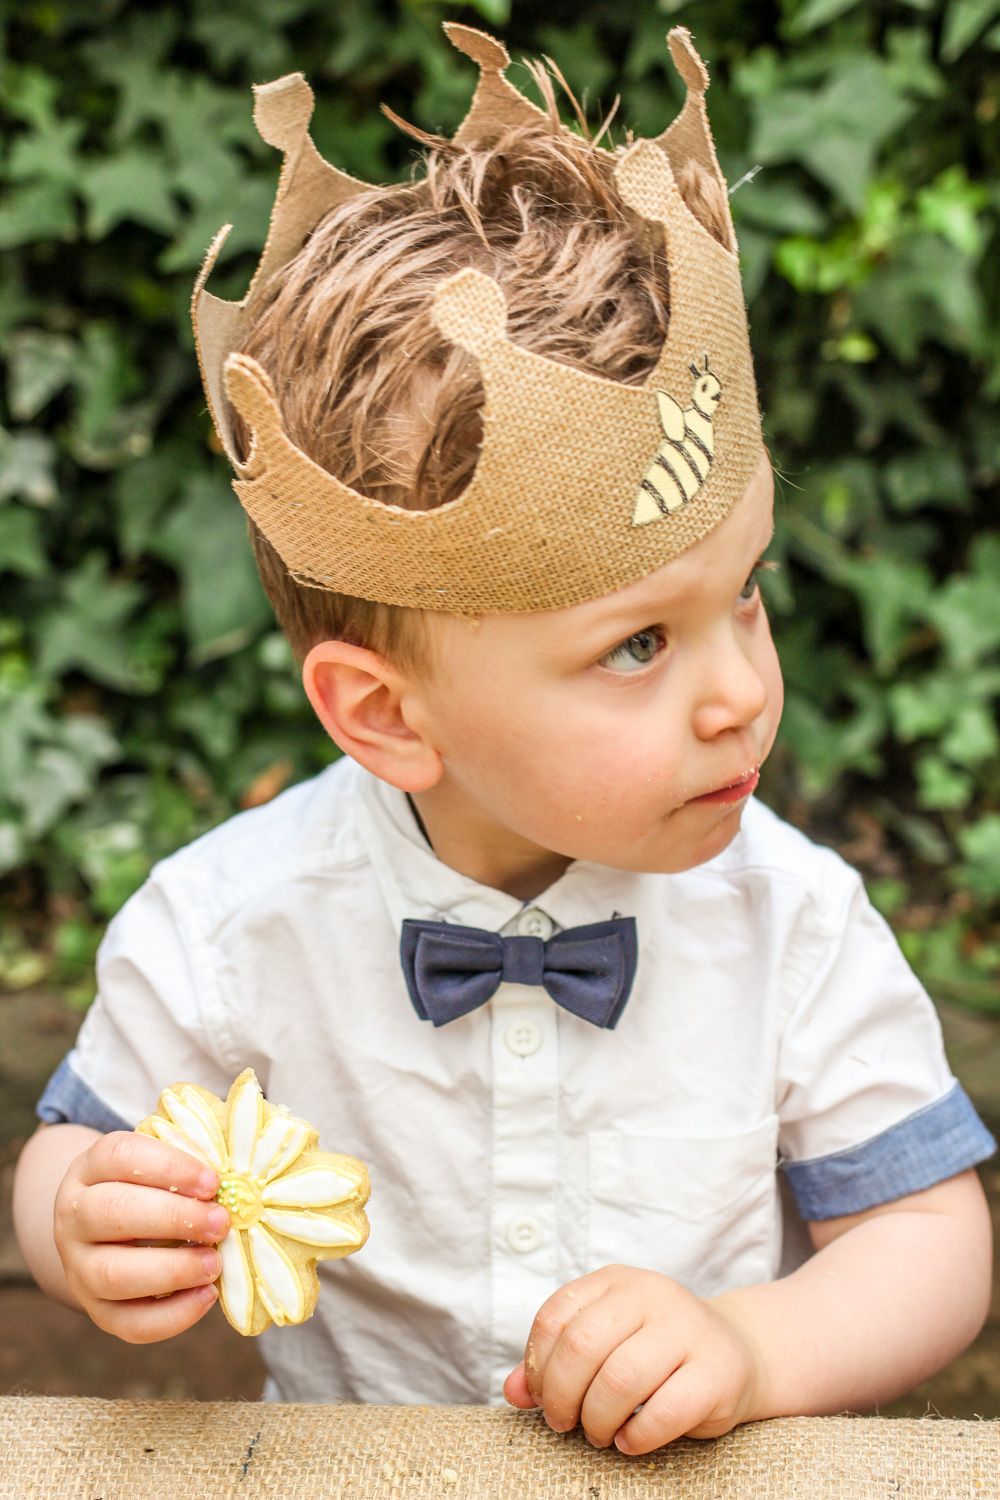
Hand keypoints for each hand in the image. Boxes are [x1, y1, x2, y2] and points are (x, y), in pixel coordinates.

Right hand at [54, 1131, 229, 1342]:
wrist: (103, 1232)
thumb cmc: (148, 1188)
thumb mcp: (158, 1165)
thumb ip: (189, 1169)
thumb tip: (239, 1184)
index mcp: (90, 1169)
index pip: (120, 1157)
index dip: (169, 1167)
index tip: (213, 1181)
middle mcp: (74, 1217)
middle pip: (113, 1213)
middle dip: (174, 1218)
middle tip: (221, 1223)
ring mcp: (79, 1267)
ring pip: (113, 1274)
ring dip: (172, 1270)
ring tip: (215, 1263)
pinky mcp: (96, 1310)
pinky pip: (128, 1324)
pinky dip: (172, 1315)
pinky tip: (207, 1296)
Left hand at [503, 1264, 764, 1454]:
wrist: (736, 1353)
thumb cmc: (656, 1352)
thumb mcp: (605, 1343)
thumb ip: (555, 1363)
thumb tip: (512, 1392)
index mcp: (617, 1280)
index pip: (555, 1316)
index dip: (537, 1365)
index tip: (542, 1397)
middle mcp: (653, 1294)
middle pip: (581, 1347)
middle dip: (562, 1396)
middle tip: (566, 1422)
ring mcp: (688, 1329)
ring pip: (620, 1380)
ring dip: (597, 1420)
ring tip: (599, 1433)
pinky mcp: (717, 1372)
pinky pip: (664, 1412)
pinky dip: (637, 1437)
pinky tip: (630, 1441)